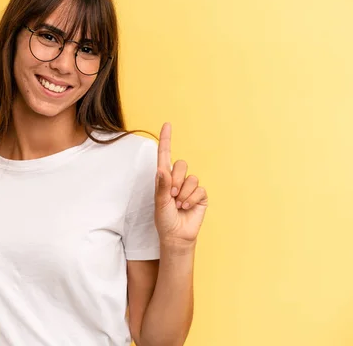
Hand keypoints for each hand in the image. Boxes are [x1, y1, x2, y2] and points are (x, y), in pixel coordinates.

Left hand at [154, 123, 207, 246]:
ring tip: (178, 205)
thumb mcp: (160, 202)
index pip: (164, 155)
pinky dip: (192, 199)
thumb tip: (162, 169)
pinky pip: (199, 189)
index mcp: (164, 178)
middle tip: (172, 196)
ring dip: (184, 194)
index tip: (167, 124)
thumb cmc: (164, 219)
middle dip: (176, 181)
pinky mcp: (200, 195)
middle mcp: (177, 179)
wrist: (176, 236)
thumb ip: (162, 186)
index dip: (166, 139)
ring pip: (191, 178)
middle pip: (181, 164)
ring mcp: (190, 187)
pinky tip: (187, 208)